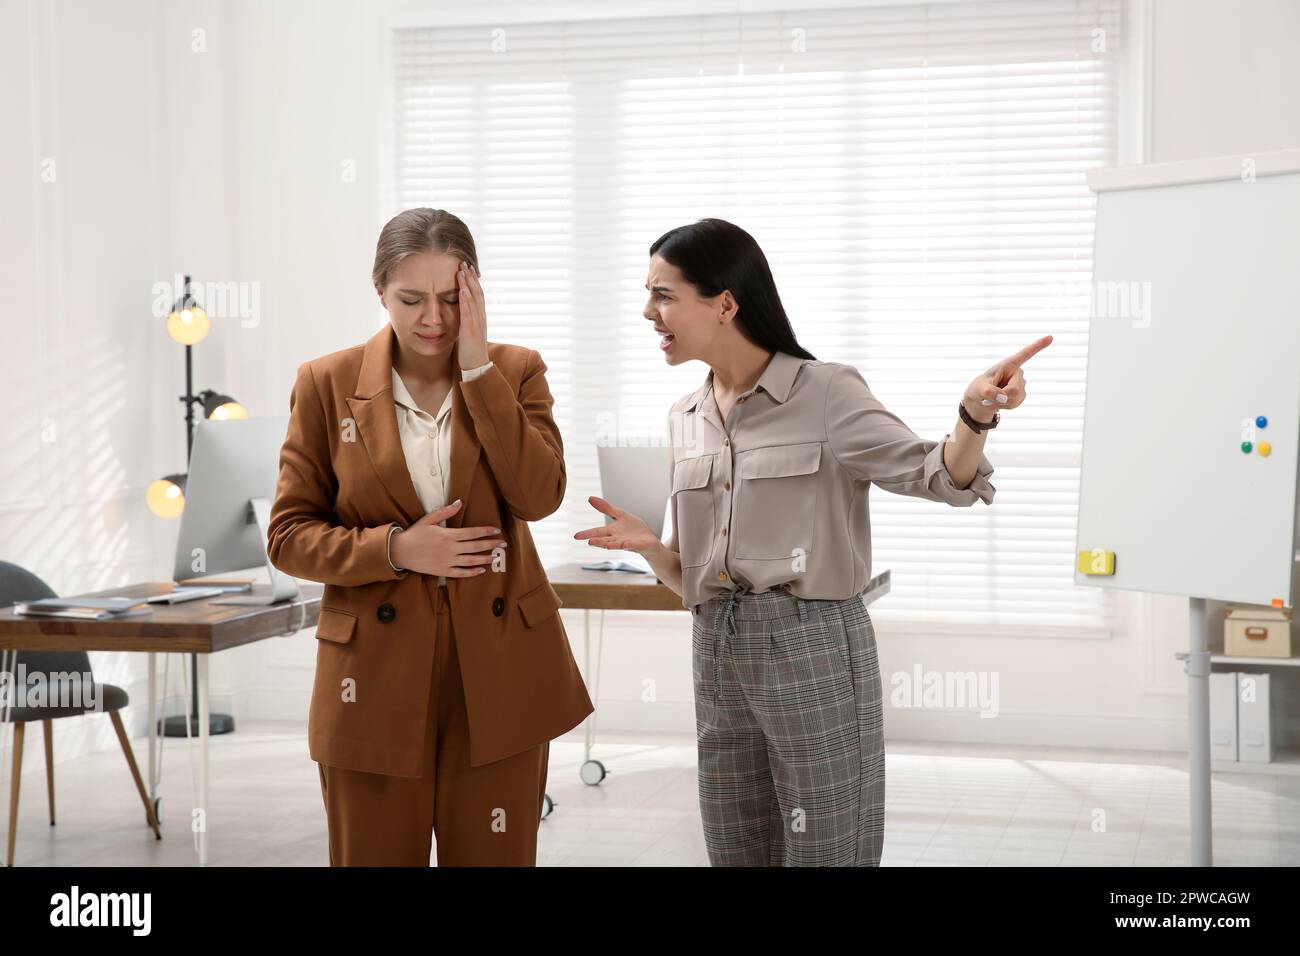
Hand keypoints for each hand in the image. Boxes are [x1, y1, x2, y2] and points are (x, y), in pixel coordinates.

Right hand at [389, 500, 505, 576]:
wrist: (400, 551)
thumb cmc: (415, 534)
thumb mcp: (429, 519)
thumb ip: (446, 512)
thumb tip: (459, 503)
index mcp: (448, 535)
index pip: (472, 532)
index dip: (486, 531)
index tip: (496, 530)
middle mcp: (450, 548)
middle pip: (475, 546)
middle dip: (490, 545)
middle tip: (503, 544)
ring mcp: (447, 561)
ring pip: (470, 560)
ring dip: (484, 558)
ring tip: (495, 557)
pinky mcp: (442, 571)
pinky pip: (460, 573)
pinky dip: (472, 572)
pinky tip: (481, 570)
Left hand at [456, 261, 488, 368]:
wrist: (477, 367)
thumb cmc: (471, 351)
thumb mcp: (469, 333)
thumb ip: (467, 321)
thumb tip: (460, 312)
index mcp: (480, 318)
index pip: (478, 295)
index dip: (473, 281)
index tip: (467, 269)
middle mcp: (481, 318)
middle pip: (477, 293)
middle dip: (470, 278)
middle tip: (464, 263)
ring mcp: (477, 324)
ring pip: (474, 300)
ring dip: (468, 284)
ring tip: (462, 271)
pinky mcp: (470, 331)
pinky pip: (468, 313)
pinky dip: (466, 300)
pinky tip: (462, 290)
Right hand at [574, 496, 661, 555]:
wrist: (649, 541)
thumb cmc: (634, 530)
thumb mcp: (620, 515)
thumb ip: (606, 508)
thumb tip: (590, 498)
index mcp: (612, 532)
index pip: (597, 532)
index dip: (587, 534)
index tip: (576, 536)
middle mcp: (618, 539)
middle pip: (606, 540)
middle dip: (598, 541)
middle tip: (589, 542)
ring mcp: (628, 543)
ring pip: (618, 545)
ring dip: (613, 545)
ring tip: (606, 545)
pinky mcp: (639, 545)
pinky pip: (634, 545)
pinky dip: (630, 545)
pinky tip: (626, 543)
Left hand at [962, 334, 1051, 420]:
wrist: (981, 401)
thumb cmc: (979, 389)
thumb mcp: (979, 389)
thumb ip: (989, 392)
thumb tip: (1002, 397)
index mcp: (1008, 365)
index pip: (1025, 354)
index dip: (1038, 346)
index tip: (1050, 337)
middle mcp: (1017, 373)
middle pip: (1015, 388)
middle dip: (1003, 396)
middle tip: (990, 396)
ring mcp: (1020, 384)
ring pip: (1016, 398)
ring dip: (1002, 402)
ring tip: (994, 398)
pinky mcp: (1021, 395)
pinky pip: (1015, 404)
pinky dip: (1005, 406)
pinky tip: (1000, 402)